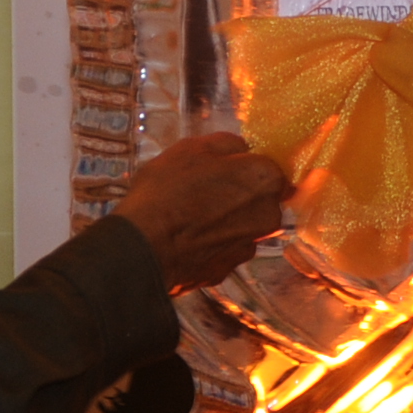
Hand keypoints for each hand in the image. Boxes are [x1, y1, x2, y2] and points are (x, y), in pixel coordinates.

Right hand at [114, 132, 292, 290]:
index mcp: (265, 179)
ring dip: (225, 218)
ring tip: (190, 214)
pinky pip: (225, 247)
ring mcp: (249, 245)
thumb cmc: (166, 193)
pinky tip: (187, 235)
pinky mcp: (228, 269)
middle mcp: (268, 215)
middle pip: (260, 197)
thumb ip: (228, 144)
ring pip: (242, 223)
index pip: (269, 165)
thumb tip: (241, 149)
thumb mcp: (193, 148)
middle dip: (238, 192)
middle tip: (204, 189)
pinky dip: (212, 242)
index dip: (245, 165)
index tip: (226, 167)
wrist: (143, 248)